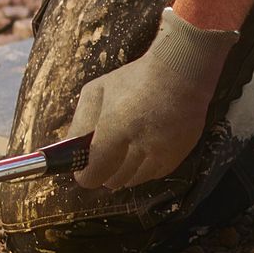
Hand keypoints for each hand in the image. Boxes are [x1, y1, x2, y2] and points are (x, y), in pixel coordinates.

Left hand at [72, 8, 235, 189]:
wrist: (180, 71)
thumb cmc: (134, 79)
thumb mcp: (96, 92)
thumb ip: (80, 124)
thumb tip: (73, 152)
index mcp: (115, 126)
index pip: (95, 172)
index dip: (86, 175)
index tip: (84, 170)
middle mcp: (140, 143)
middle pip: (114, 180)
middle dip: (106, 172)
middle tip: (106, 158)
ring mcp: (162, 151)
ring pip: (135, 180)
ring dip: (126, 172)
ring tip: (126, 153)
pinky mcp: (179, 154)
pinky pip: (155, 175)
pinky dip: (146, 169)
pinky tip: (144, 152)